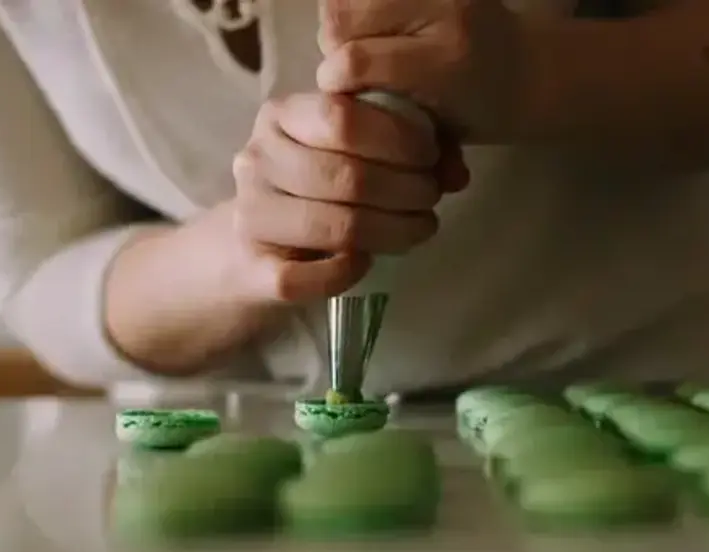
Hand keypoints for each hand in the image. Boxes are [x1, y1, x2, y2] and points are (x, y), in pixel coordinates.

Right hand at [233, 92, 468, 302]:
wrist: (255, 249)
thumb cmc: (317, 188)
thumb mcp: (354, 151)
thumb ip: (407, 147)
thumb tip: (458, 172)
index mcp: (282, 116)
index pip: (341, 117)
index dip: (397, 138)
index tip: (430, 156)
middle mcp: (257, 160)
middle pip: (345, 176)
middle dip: (405, 189)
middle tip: (431, 198)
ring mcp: (251, 215)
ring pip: (334, 227)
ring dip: (392, 230)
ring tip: (419, 228)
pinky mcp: (254, 270)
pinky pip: (308, 277)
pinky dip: (346, 272)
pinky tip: (366, 261)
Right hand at [316, 0, 525, 141]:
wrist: (531, 70)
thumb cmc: (480, 113)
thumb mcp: (434, 130)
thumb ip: (384, 112)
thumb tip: (329, 99)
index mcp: (445, 63)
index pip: (355, 61)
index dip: (334, 78)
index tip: (338, 91)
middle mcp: (445, 12)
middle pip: (341, 12)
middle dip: (334, 40)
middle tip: (353, 61)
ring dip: (344, 16)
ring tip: (365, 39)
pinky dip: (362, 4)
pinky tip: (378, 23)